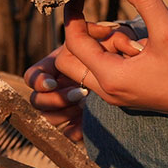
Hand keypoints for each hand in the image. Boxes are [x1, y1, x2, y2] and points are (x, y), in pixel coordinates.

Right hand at [25, 20, 144, 141]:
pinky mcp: (81, 118)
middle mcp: (58, 85)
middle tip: (79, 94)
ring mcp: (68, 103)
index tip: (53, 83)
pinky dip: (74, 131)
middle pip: (37, 101)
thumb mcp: (111, 37)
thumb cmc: (120, 45)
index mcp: (56, 65)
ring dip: (62, 114)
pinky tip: (87, 125)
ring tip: (83, 106)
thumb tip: (99, 34)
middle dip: (53, 100)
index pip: (33, 76)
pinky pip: (68, 132)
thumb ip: (101, 36)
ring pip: (48, 118)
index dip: (39, 80)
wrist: (134, 62)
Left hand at [55, 0, 167, 127]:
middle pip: (73, 58)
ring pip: (93, 62)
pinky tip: (147, 49)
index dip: (74, 13)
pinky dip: (120, 52)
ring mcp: (120, 93)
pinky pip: (111, 68)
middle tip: (114, 24)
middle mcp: (109, 90)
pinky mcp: (132, 91)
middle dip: (87, 34)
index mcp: (111, 78)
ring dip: (109, 43)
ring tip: (142, 41)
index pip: (73, 42)